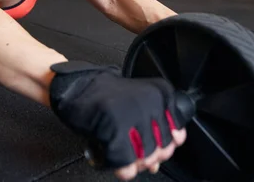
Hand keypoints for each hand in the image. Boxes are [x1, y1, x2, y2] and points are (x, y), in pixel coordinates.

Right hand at [48, 61, 186, 179]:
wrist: (76, 86)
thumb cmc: (106, 97)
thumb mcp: (138, 105)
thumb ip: (154, 128)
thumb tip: (159, 159)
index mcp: (160, 93)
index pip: (176, 134)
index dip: (163, 147)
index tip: (152, 147)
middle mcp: (150, 101)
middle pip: (162, 148)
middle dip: (148, 158)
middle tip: (133, 152)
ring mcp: (133, 115)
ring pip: (145, 156)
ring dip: (133, 163)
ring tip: (121, 155)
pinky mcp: (115, 128)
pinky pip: (124, 161)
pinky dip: (118, 166)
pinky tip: (110, 156)